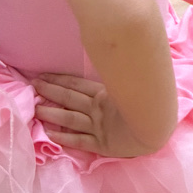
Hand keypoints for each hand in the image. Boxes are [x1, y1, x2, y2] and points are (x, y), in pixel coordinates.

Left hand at [33, 73, 162, 157]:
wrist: (159, 127)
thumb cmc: (149, 103)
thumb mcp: (131, 83)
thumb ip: (119, 72)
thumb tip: (109, 48)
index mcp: (104, 94)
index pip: (76, 84)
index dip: (58, 79)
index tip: (42, 75)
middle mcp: (97, 109)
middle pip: (69, 98)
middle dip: (50, 91)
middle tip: (32, 86)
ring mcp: (98, 126)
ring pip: (70, 118)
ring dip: (52, 114)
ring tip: (36, 109)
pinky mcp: (101, 144)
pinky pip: (79, 141)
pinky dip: (64, 138)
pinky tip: (49, 134)